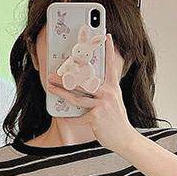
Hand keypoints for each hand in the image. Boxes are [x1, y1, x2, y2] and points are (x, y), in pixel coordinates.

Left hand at [47, 32, 138, 153]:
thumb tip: (90, 86)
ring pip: (77, 97)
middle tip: (53, 73)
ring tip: (50, 88)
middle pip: (84, 81)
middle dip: (67, 76)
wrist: (125, 139)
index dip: (109, 50)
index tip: (107, 36)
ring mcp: (102, 104)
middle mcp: (108, 93)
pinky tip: (61, 116)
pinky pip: (79, 116)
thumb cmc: (118, 121)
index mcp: (113, 88)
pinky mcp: (96, 117)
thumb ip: (106, 92)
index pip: (111, 65)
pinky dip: (70, 118)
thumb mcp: (115, 102)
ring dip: (61, 92)